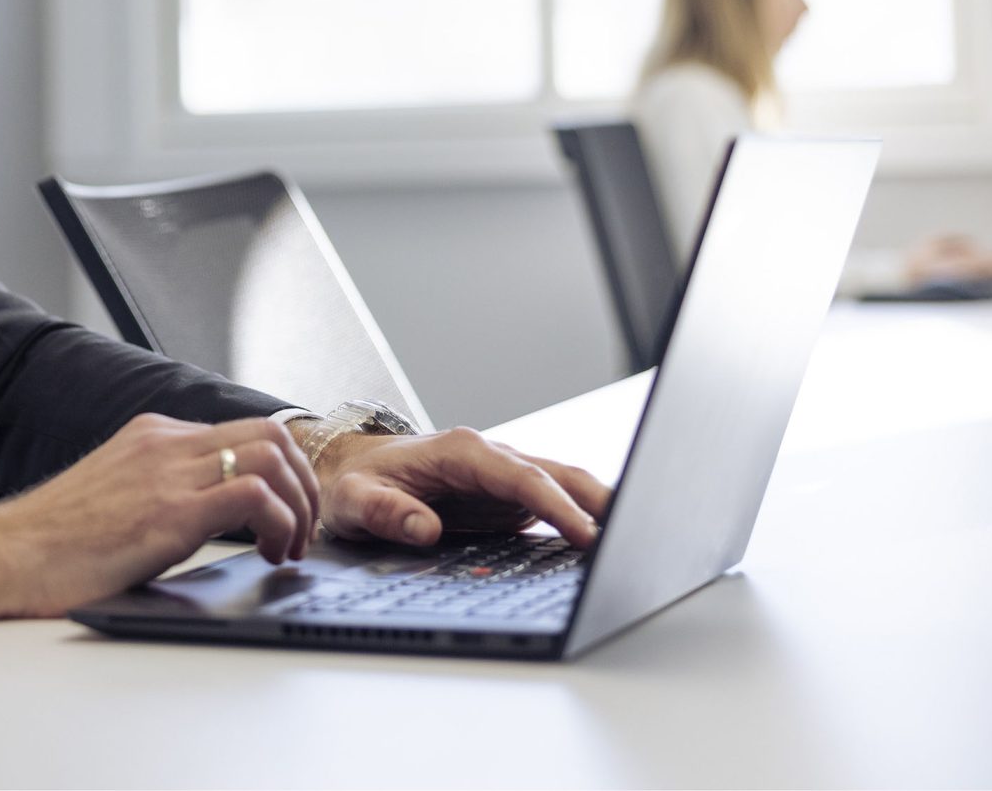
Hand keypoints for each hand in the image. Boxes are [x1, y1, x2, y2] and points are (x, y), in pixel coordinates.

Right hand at [0, 414, 318, 621]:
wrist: (0, 558)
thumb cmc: (50, 544)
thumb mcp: (116, 495)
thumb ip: (162, 488)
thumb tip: (211, 512)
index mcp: (153, 436)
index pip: (245, 430)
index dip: (284, 470)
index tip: (290, 510)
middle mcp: (164, 442)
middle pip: (271, 434)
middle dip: (303, 483)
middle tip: (305, 530)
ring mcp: (167, 473)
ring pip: (272, 456)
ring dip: (299, 505)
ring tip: (291, 547)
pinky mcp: (169, 511)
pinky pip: (255, 494)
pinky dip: (280, 522)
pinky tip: (269, 552)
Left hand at [305, 426, 610, 549]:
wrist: (354, 467)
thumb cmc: (357, 480)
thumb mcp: (355, 499)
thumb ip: (385, 512)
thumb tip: (423, 528)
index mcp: (462, 451)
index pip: (522, 476)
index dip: (557, 504)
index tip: (586, 533)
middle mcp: (491, 457)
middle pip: (558, 472)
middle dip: (599, 500)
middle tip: (635, 533)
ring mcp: (503, 474)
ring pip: (564, 482)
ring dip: (599, 505)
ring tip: (637, 537)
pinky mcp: (507, 495)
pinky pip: (553, 500)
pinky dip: (582, 516)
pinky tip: (605, 540)